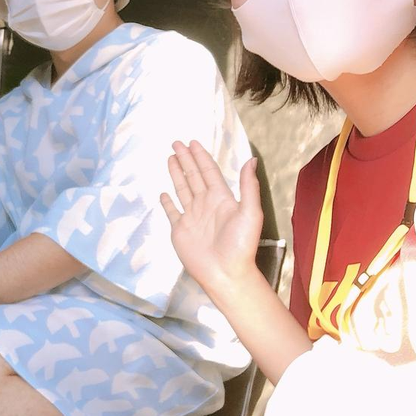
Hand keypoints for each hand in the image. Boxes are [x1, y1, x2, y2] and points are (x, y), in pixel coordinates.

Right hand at [160, 141, 262, 297]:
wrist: (225, 272)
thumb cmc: (240, 244)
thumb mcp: (250, 212)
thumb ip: (248, 186)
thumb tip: (251, 159)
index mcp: (221, 198)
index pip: (209, 172)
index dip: (201, 157)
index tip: (192, 143)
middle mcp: (205, 204)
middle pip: (193, 176)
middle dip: (185, 159)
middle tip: (176, 143)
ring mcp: (191, 216)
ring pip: (182, 189)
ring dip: (176, 174)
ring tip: (169, 158)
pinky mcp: (180, 230)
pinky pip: (172, 212)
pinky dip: (167, 202)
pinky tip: (164, 193)